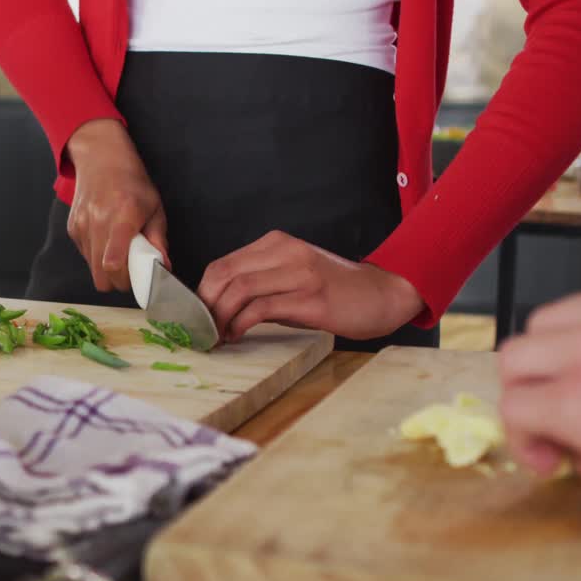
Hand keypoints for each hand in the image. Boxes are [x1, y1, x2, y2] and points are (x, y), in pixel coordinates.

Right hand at [64, 120, 167, 291]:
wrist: (101, 161)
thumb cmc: (133, 184)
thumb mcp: (154, 208)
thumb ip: (158, 239)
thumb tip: (164, 266)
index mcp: (123, 216)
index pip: (114, 261)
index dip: (126, 278)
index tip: (139, 278)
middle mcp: (98, 222)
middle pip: (103, 275)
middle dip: (119, 281)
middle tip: (131, 270)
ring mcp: (81, 227)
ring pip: (93, 270)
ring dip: (108, 270)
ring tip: (120, 250)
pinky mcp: (72, 230)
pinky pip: (86, 257)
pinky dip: (97, 257)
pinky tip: (106, 240)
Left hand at [198, 231, 423, 341]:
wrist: (383, 294)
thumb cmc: (336, 292)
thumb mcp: (293, 277)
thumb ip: (260, 285)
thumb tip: (220, 308)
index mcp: (276, 244)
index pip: (223, 264)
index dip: (202, 292)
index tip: (196, 317)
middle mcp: (285, 252)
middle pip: (224, 274)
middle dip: (205, 306)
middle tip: (201, 331)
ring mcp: (298, 272)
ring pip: (239, 289)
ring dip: (220, 317)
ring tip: (217, 337)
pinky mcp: (310, 297)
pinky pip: (261, 308)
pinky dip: (240, 324)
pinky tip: (237, 335)